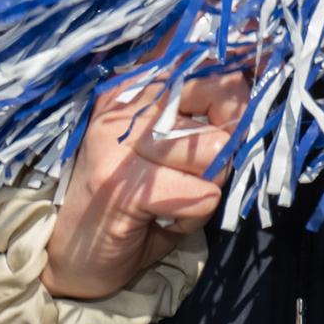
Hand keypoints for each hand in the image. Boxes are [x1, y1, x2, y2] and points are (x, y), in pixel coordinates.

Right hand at [42, 71, 247, 299]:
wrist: (74, 259)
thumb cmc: (136, 201)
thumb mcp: (175, 148)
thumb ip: (208, 115)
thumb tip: (250, 91)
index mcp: (138, 86)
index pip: (211, 64)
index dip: (237, 94)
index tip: (228, 118)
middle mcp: (125, 104)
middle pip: (227, 103)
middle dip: (224, 151)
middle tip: (188, 176)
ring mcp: (118, 142)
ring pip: (217, 151)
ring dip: (207, 186)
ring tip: (171, 198)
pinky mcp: (121, 185)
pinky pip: (203, 195)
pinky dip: (194, 217)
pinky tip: (161, 218)